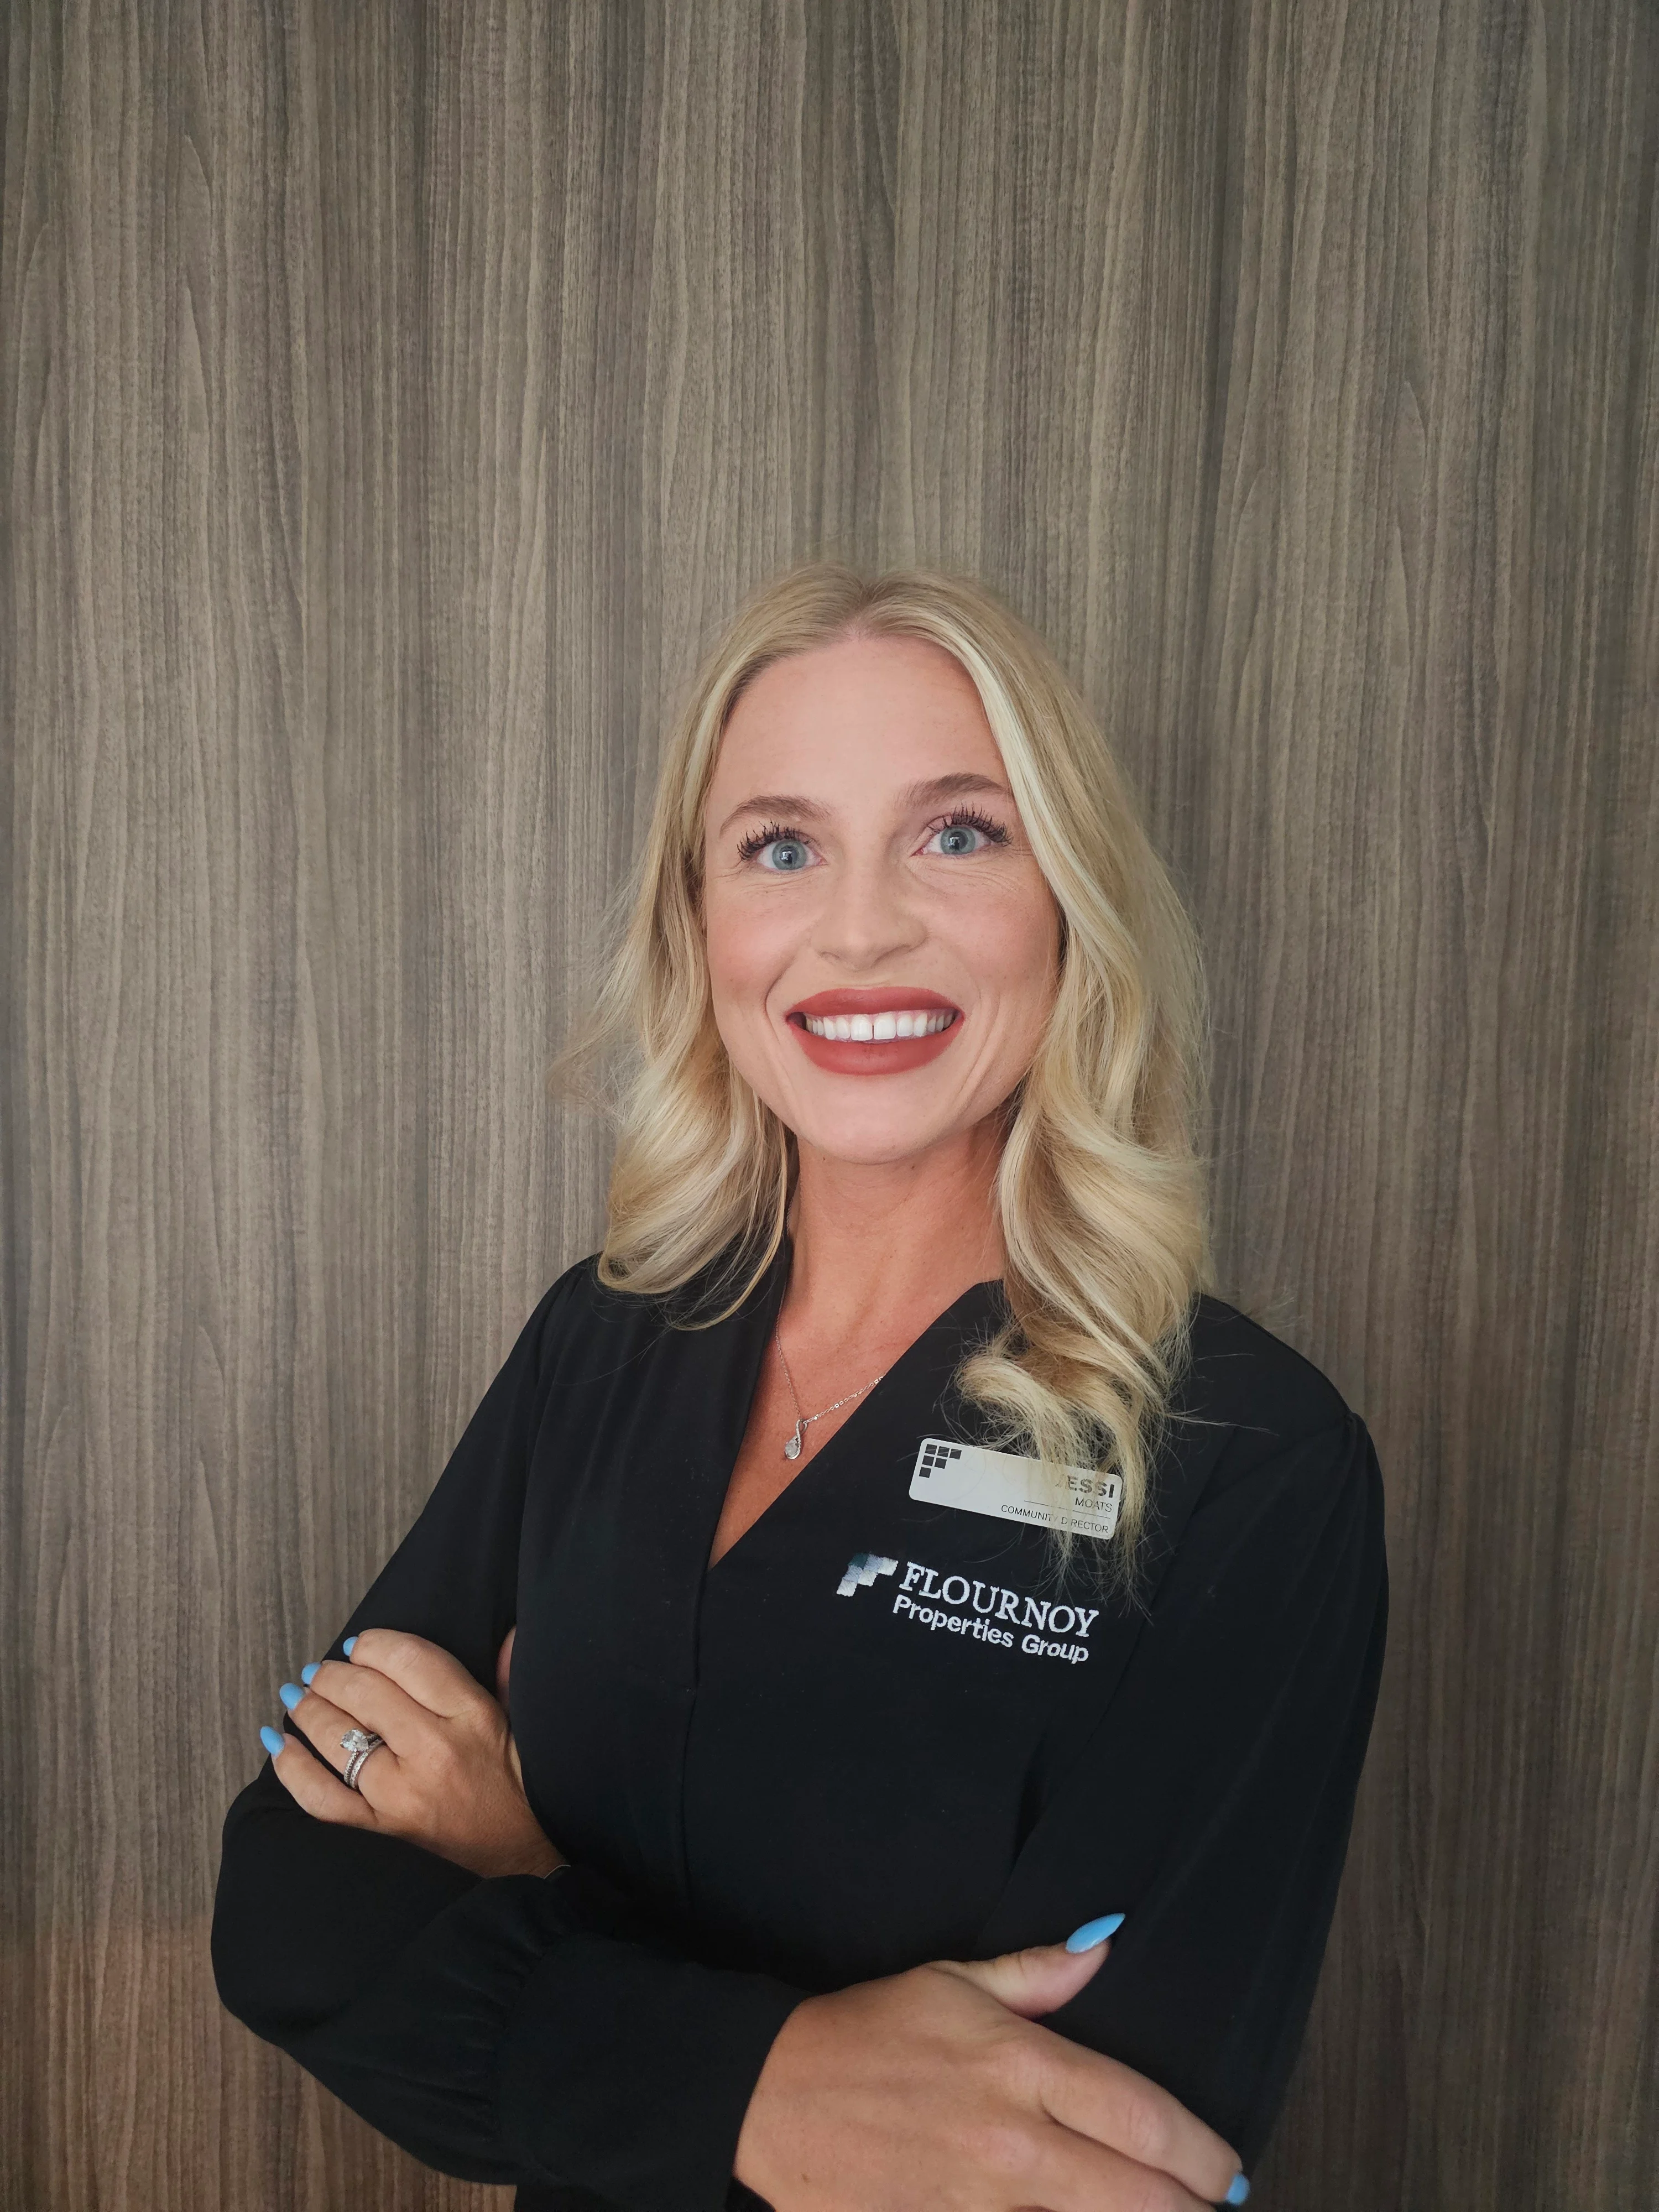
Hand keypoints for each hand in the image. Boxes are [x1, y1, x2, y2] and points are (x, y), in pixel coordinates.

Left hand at [264, 1627, 564, 1880]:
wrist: (522, 1869)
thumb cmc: (520, 1792)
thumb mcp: (522, 1725)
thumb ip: (508, 1674)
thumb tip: (507, 1631)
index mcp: (473, 1717)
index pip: (411, 1660)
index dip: (375, 1644)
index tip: (359, 1645)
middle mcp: (434, 1752)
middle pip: (365, 1694)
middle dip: (332, 1674)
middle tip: (319, 1670)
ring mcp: (400, 1797)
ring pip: (337, 1739)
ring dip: (308, 1708)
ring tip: (297, 1694)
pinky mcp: (378, 1835)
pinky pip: (320, 1798)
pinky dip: (291, 1768)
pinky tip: (278, 1744)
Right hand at [734, 1930, 1247, 2210]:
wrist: (770, 2093)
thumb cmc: (865, 2030)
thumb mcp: (950, 1981)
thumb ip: (1037, 1973)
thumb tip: (1104, 1944)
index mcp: (1019, 2065)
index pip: (1142, 2116)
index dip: (1203, 2153)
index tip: (1230, 2171)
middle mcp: (1011, 2141)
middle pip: (1136, 2195)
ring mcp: (977, 2203)